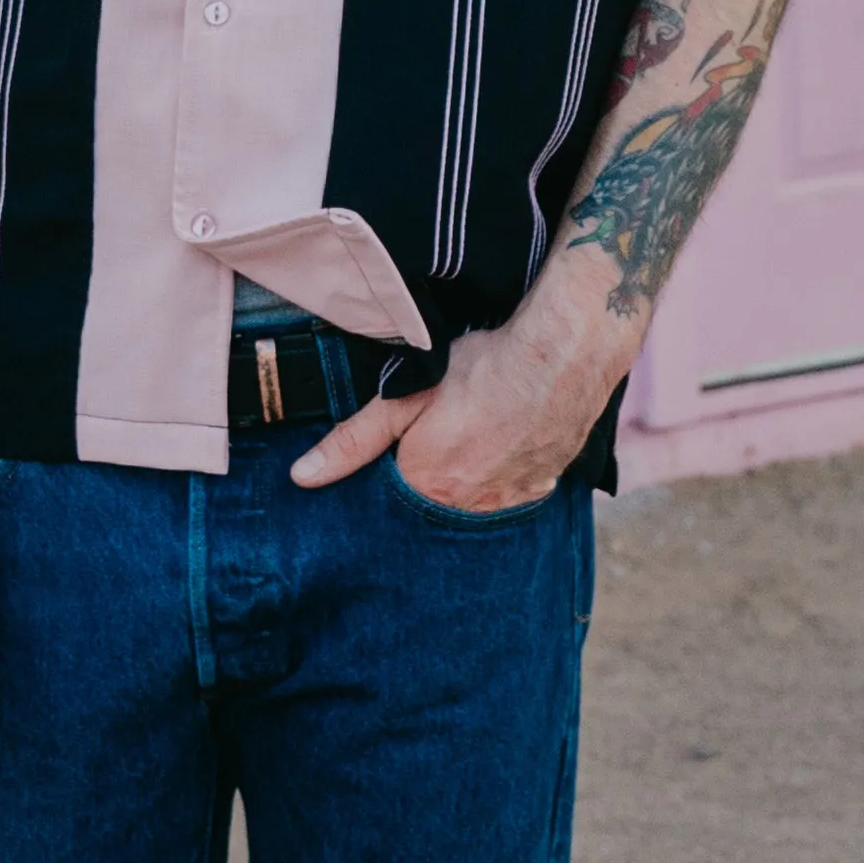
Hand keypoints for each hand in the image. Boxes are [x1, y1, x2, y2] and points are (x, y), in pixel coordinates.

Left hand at [289, 307, 595, 513]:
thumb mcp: (404, 398)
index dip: (393, 469)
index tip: (401, 443)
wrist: (560, 355)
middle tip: (442, 433)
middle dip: (432, 479)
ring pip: (477, 501)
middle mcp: (468, 507)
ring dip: (470, 479)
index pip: (394, 497)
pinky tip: (505, 444)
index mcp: (427, 488)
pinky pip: (515, 492)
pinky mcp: (543, 485)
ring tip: (474, 436)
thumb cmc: (480, 369)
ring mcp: (510, 499)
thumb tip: (302, 478)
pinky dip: (506, 474)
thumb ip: (353, 441)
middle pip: (436, 503)